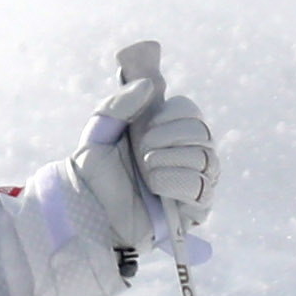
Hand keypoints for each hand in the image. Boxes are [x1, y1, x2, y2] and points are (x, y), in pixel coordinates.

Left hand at [69, 39, 216, 251]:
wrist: (87, 210)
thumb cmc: (93, 174)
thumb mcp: (99, 130)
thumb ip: (120, 102)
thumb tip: (149, 84)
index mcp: (165, 134)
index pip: (191, 112)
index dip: (174, 113)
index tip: (147, 124)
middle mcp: (184, 156)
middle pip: (204, 134)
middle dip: (172, 136)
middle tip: (143, 148)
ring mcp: (191, 183)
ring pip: (207, 160)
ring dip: (172, 160)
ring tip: (146, 170)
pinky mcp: (192, 211)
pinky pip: (203, 190)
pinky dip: (178, 182)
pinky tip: (155, 186)